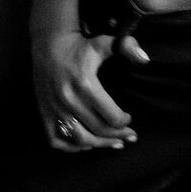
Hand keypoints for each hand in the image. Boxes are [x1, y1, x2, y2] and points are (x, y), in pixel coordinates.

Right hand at [31, 29, 149, 151]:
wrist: (49, 44)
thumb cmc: (80, 46)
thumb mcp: (104, 43)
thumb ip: (127, 47)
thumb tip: (145, 60)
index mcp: (85, 84)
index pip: (111, 116)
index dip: (124, 121)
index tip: (129, 118)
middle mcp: (69, 100)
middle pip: (99, 130)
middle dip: (118, 136)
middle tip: (129, 136)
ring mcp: (55, 108)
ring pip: (80, 139)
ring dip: (99, 145)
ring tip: (114, 144)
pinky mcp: (44, 113)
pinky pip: (56, 140)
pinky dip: (72, 147)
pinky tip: (86, 144)